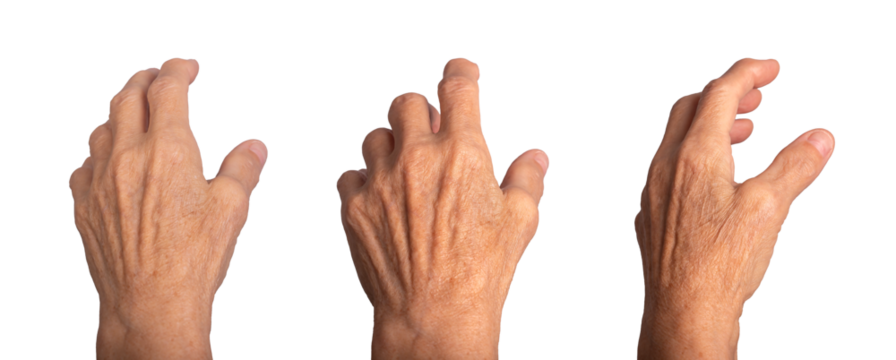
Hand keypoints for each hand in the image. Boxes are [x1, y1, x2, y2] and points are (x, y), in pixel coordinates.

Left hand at [67, 57, 268, 357]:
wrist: (148, 304)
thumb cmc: (193, 259)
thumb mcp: (232, 210)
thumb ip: (243, 168)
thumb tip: (254, 145)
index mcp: (168, 149)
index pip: (167, 88)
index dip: (179, 68)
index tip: (188, 65)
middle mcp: (126, 155)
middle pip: (127, 95)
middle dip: (145, 77)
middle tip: (159, 74)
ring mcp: (98, 178)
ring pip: (102, 124)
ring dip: (121, 108)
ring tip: (135, 110)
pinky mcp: (82, 203)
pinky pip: (85, 161)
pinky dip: (101, 148)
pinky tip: (112, 159)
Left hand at [335, 57, 548, 357]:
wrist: (434, 315)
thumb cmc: (482, 271)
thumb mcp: (520, 222)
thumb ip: (527, 179)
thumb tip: (536, 156)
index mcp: (463, 152)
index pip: (457, 86)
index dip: (460, 71)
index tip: (461, 72)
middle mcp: (417, 156)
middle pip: (404, 100)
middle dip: (418, 110)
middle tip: (426, 132)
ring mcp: (381, 179)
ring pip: (374, 135)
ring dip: (389, 146)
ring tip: (403, 171)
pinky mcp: (353, 205)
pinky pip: (349, 174)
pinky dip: (363, 181)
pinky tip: (379, 199)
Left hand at [634, 57, 834, 356]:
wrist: (683, 311)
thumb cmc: (721, 264)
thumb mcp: (770, 210)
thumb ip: (794, 166)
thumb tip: (820, 137)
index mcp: (694, 155)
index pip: (719, 92)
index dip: (748, 71)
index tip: (771, 67)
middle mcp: (666, 165)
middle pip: (691, 106)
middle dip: (727, 92)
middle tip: (760, 94)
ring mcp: (653, 188)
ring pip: (677, 135)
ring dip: (711, 122)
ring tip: (746, 130)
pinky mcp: (650, 211)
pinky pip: (669, 164)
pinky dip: (695, 151)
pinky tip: (718, 174)